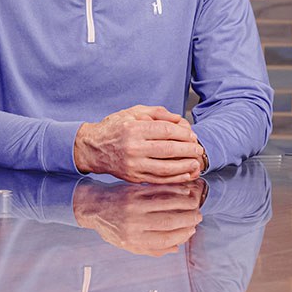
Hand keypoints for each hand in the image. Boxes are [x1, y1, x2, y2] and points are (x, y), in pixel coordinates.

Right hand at [72, 105, 204, 183]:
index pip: (166, 132)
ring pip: (166, 168)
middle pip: (168, 150)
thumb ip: (156, 113)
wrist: (93, 148)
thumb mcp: (132, 113)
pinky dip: (175, 179)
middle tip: (198, 149)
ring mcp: (133, 165)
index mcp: (134, 129)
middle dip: (188, 150)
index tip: (192, 135)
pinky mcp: (134, 177)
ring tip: (195, 163)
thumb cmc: (114, 128)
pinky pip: (159, 179)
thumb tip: (179, 119)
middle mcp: (133, 148)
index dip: (183, 134)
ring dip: (184, 167)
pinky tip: (185, 175)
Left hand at [72, 178, 205, 256]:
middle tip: (198, 216)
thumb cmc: (112, 228)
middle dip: (188, 219)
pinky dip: (173, 191)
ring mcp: (133, 205)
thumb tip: (176, 248)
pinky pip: (158, 190)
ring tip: (194, 203)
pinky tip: (183, 191)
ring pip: (166, 204)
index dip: (182, 235)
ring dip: (184, 204)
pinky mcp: (133, 191)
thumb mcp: (127, 244)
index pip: (165, 239)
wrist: (93, 206)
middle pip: (169, 222)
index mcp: (133, 239)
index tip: (192, 230)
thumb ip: (151, 249)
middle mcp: (133, 223)